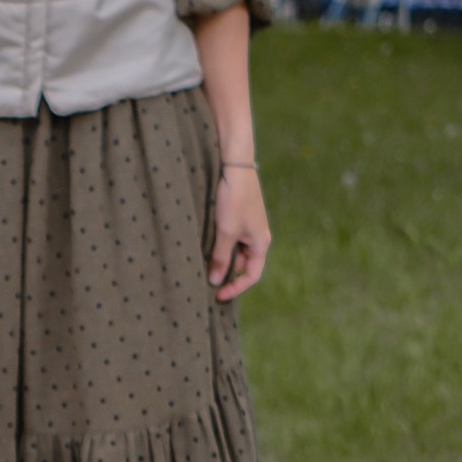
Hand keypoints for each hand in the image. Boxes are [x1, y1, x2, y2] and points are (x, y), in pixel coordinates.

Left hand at [209, 162, 270, 299]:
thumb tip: (215, 281)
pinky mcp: (237, 218)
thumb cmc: (234, 199)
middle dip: (225, 273)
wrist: (234, 166)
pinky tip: (202, 247)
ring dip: (219, 258)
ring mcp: (247, 227)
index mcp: (261, 243)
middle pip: (241, 264)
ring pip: (233, 252)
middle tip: (204, 281)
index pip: (251, 275)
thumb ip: (221, 257)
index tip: (217, 295)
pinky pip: (228, 239)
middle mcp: (257, 237)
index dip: (235, 287)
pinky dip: (217, 246)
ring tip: (200, 264)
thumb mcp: (226, 232)